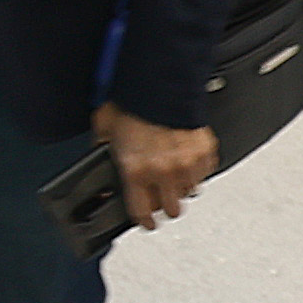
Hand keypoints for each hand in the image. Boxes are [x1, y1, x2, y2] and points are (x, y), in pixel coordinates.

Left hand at [90, 105, 217, 227]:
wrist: (160, 80)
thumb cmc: (132, 101)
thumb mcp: (104, 129)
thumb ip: (102, 149)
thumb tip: (97, 157)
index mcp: (136, 170)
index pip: (142, 213)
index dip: (143, 221)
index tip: (146, 223)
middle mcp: (163, 172)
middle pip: (171, 210)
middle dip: (165, 206)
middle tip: (161, 199)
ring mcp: (187, 163)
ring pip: (190, 192)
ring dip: (181, 187)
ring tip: (173, 175)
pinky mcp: (204, 151)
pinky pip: (204, 173)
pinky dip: (197, 170)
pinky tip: (187, 160)